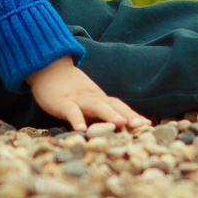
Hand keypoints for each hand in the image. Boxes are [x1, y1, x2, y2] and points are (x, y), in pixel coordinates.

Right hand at [25, 56, 150, 131]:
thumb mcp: (87, 101)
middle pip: (114, 105)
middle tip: (142, 126)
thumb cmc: (69, 91)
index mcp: (100, 100)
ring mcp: (78, 100)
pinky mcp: (62, 102)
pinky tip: (81, 129)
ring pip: (96, 106)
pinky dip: (76, 119)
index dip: (134, 115)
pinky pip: (71, 111)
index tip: (149, 126)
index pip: (121, 107)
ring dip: (109, 115)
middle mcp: (93, 99)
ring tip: (121, 124)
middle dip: (129, 115)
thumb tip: (117, 129)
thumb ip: (100, 112)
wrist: (48, 69)